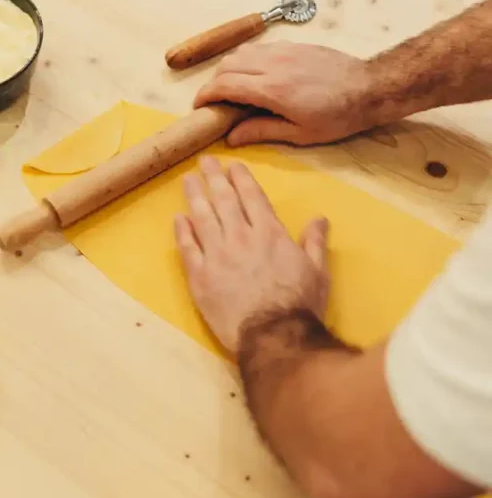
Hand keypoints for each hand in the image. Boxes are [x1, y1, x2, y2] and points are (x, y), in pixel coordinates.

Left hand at [173, 157, 329, 354]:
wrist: (273, 336)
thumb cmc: (300, 305)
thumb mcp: (317, 272)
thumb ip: (314, 242)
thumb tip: (320, 218)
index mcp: (270, 234)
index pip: (252, 197)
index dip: (241, 179)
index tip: (232, 165)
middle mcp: (241, 238)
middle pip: (223, 200)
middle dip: (214, 178)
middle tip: (204, 161)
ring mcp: (217, 255)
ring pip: (202, 218)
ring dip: (195, 196)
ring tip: (188, 180)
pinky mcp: (199, 276)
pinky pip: (187, 248)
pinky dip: (182, 231)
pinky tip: (178, 218)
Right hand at [193, 43, 375, 146]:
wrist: (371, 87)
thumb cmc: (338, 116)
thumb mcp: (300, 134)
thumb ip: (262, 131)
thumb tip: (231, 137)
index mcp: (273, 90)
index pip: (224, 84)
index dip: (205, 95)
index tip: (199, 107)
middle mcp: (273, 64)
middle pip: (226, 65)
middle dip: (214, 82)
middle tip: (217, 101)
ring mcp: (283, 51)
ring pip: (241, 53)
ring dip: (230, 69)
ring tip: (235, 88)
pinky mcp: (293, 45)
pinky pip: (259, 49)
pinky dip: (248, 61)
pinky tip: (258, 76)